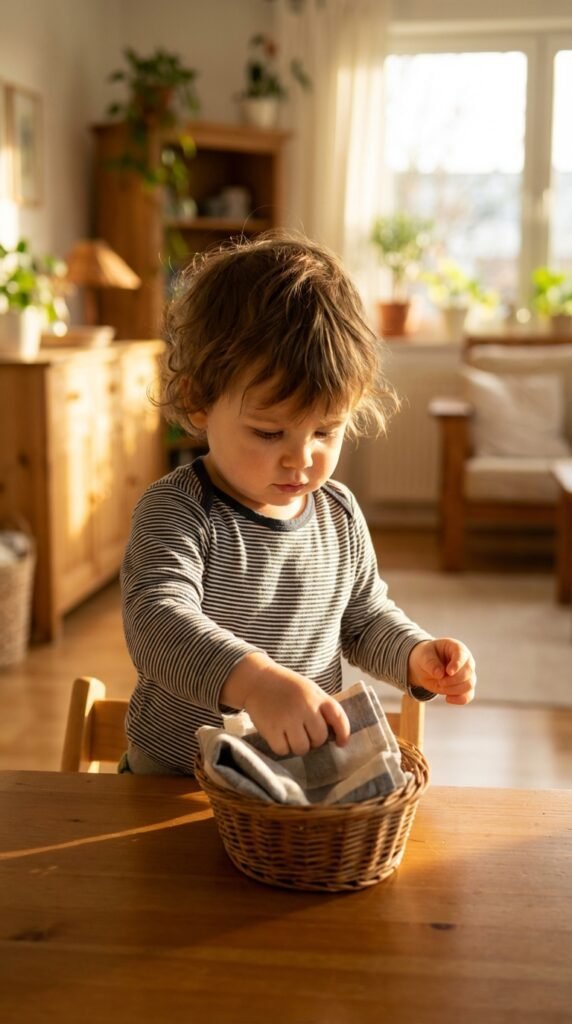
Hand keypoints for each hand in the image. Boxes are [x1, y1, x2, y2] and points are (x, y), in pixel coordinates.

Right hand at [221, 653, 349, 756]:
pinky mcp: (271, 728)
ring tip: (291, 735)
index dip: (343, 733)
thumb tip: (334, 735)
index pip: (339, 718)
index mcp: (317, 696)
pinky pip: (283, 750)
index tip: (341, 743)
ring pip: (302, 748)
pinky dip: (281, 747)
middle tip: (304, 733)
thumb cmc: (286, 687)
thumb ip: (321, 708)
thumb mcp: (309, 690)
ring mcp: (287, 718)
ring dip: (298, 746)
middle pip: (319, 738)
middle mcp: (305, 707)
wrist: (257, 679)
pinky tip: (279, 736)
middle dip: (314, 741)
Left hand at [408, 638, 475, 704]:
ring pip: (469, 685)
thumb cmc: (426, 657)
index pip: (462, 655)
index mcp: (456, 648)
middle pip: (468, 672)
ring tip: (440, 686)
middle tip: (439, 681)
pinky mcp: (465, 687)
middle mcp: (466, 661)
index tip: (449, 672)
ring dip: (454, 689)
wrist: (425, 668)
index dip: (457, 664)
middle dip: (453, 680)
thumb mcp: (423, 656)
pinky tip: (447, 699)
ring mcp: (467, 674)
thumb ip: (430, 663)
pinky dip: (459, 699)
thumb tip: (439, 674)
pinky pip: (468, 695)